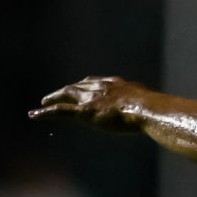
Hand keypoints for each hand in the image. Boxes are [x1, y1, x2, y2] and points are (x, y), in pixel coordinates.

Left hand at [29, 76, 151, 130]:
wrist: (146, 108)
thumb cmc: (153, 109)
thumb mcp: (150, 105)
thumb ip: (147, 106)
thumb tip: (162, 111)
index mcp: (116, 84)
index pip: (96, 81)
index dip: (86, 84)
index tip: (81, 86)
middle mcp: (101, 87)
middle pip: (79, 85)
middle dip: (67, 89)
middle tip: (58, 94)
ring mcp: (91, 98)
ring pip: (66, 95)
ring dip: (53, 97)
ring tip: (43, 103)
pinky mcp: (84, 111)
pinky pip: (60, 111)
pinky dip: (45, 113)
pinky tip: (34, 115)